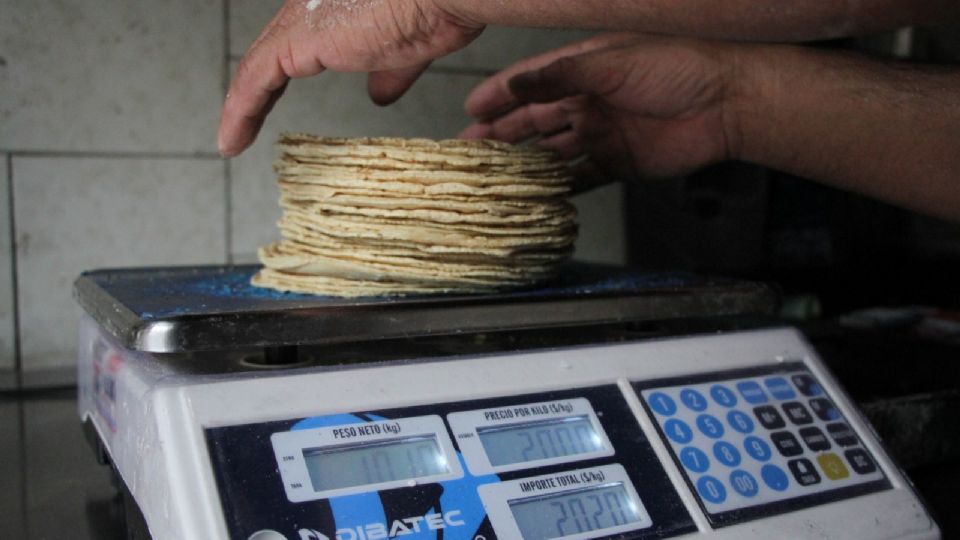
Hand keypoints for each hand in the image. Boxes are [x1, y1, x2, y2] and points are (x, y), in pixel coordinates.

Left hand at [219, 0, 483, 155]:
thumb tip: (379, 93)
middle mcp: (315, 1)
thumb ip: (391, 67)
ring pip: (261, 63)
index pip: (309, 32)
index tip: (289, 88)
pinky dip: (241, 111)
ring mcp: (303, 15)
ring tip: (235, 136)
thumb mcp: (410, 44)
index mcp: (340, 0)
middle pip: (279, 46)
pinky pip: (256, 78)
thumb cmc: (438, 7)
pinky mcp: (297, 39)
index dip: (298, 59)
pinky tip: (233, 140)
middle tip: (250, 116)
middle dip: (264, 83)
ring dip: (245, 103)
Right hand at [460, 34, 739, 184]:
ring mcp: (601, 133)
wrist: (726, 102)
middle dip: (500, 135)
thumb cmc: (675, 67)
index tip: (469, 109)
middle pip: (533, 121)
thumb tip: (514, 85)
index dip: (498, 95)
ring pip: (551, 152)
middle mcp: (586, 101)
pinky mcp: (618, 162)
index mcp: (582, 70)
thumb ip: (560, 76)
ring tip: (490, 178)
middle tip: (468, 153)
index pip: (529, 83)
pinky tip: (533, 196)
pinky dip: (558, 188)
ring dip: (522, 164)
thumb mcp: (611, 62)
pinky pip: (580, 177)